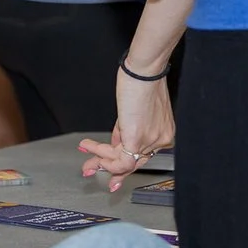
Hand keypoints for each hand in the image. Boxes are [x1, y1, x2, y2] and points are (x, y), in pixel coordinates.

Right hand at [79, 70, 175, 194]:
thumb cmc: (141, 81)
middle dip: (109, 170)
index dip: (121, 162)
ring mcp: (150, 142)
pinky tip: (90, 149)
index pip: (141, 154)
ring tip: (84, 152)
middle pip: (133, 163)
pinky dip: (101, 156)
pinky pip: (119, 158)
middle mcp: (160, 140)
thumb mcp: (135, 109)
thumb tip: (115, 141)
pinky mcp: (137, 140)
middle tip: (91, 170)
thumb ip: (127, 128)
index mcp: (163, 133)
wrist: (144, 72)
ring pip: (123, 161)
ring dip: (99, 158)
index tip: (112, 175)